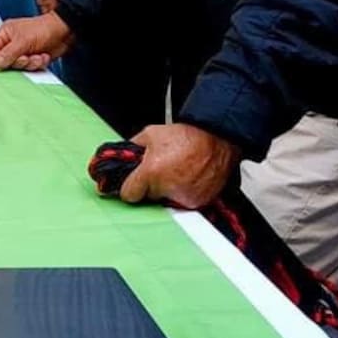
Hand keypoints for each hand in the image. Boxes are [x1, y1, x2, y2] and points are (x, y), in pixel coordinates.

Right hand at [0, 12, 73, 70]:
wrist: (65, 32)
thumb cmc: (45, 29)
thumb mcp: (24, 41)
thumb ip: (8, 53)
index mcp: (6, 33)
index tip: (8, 61)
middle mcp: (13, 42)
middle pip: (6, 60)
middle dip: (19, 62)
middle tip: (27, 58)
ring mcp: (23, 50)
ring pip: (18, 66)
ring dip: (30, 64)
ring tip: (38, 56)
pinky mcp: (32, 57)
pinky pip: (29, 67)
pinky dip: (37, 64)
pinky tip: (43, 56)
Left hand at [118, 124, 240, 209]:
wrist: (216, 138)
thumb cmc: (186, 135)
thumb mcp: (151, 134)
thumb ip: (132, 147)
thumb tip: (121, 156)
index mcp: (151, 172)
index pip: (128, 194)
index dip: (130, 186)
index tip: (134, 182)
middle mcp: (166, 188)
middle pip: (148, 197)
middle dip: (152, 186)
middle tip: (163, 169)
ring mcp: (182, 197)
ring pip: (166, 201)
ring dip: (168, 191)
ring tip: (178, 172)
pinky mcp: (197, 203)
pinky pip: (183, 203)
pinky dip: (184, 194)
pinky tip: (189, 178)